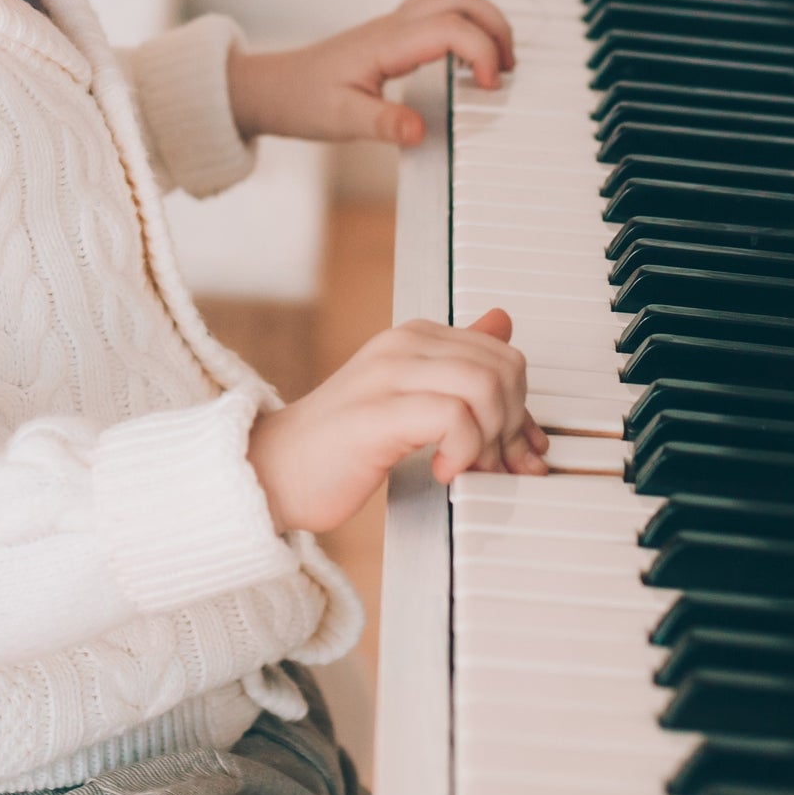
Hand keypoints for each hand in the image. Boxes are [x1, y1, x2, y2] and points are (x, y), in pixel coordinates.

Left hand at [226, 0, 516, 145]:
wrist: (272, 88)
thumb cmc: (302, 100)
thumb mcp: (341, 120)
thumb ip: (383, 124)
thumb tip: (420, 130)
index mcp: (386, 43)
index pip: (451, 27)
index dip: (482, 51)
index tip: (491, 86)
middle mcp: (393, 26)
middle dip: (495, 24)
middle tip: (509, 67)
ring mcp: (392, 25)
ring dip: (482, 18)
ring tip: (498, 59)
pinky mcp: (391, 34)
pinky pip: (437, 10)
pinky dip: (465, 22)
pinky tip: (467, 55)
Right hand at [247, 309, 548, 533]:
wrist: (273, 470)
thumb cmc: (342, 443)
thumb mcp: (409, 394)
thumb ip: (456, 361)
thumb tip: (502, 323)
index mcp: (415, 336)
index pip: (503, 354)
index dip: (521, 408)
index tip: (513, 451)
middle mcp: (404, 345)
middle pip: (502, 369)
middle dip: (513, 426)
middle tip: (492, 465)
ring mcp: (388, 375)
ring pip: (484, 388)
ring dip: (491, 441)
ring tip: (467, 468)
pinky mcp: (377, 414)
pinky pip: (452, 417)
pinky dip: (463, 451)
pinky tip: (441, 470)